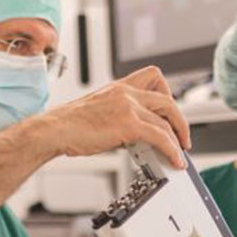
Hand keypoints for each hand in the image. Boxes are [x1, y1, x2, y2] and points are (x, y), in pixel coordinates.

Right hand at [40, 66, 190, 166]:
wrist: (55, 130)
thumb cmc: (71, 125)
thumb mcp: (100, 112)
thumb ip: (121, 118)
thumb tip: (138, 137)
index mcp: (119, 86)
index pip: (154, 77)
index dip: (167, 95)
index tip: (169, 114)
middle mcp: (126, 92)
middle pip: (167, 99)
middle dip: (179, 121)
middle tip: (181, 137)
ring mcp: (128, 106)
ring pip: (167, 119)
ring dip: (178, 139)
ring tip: (179, 154)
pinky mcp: (128, 123)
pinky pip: (160, 136)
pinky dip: (172, 149)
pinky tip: (173, 159)